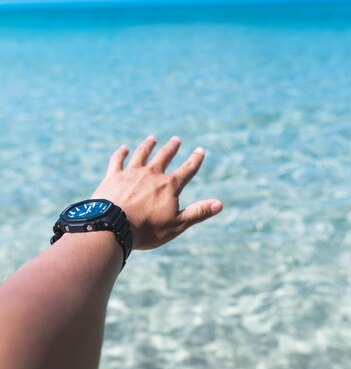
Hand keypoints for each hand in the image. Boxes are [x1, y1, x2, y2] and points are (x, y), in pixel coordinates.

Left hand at [92, 135, 222, 249]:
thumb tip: (219, 204)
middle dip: (171, 148)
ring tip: (152, 139)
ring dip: (148, 146)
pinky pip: (118, 160)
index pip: (187, 170)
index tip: (200, 151)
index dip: (195, 160)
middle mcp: (152, 174)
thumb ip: (198, 212)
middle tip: (176, 140)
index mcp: (169, 186)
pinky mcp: (113, 176)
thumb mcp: (177, 224)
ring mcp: (131, 173)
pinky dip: (121, 153)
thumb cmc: (147, 230)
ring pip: (142, 154)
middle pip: (164, 156)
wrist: (113, 227)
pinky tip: (124, 148)